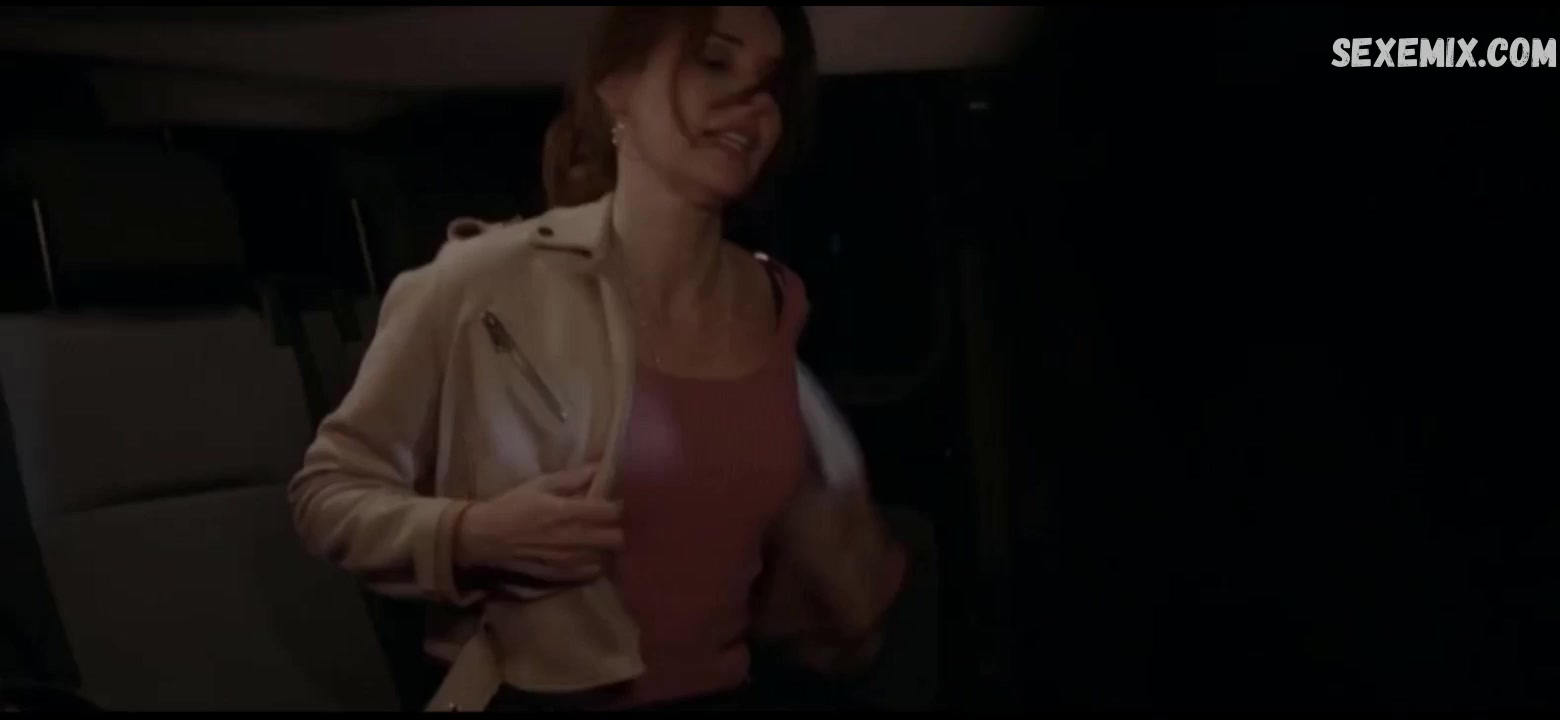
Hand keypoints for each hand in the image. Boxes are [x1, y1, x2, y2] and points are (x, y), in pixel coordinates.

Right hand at [454, 463, 622, 583]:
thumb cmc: (512, 505)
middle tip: (614, 523)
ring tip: (603, 538)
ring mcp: (565, 559)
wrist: (484, 537)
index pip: (608, 512)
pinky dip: (594, 564)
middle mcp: (569, 538)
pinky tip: (591, 555)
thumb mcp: (539, 484)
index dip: (619, 507)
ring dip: (607, 547)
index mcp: (565, 511)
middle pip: (614, 539)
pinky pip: (587, 573)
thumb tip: (599, 467)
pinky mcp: (558, 574)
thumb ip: (571, 478)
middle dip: (619, 529)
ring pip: (604, 557)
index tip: (619, 502)